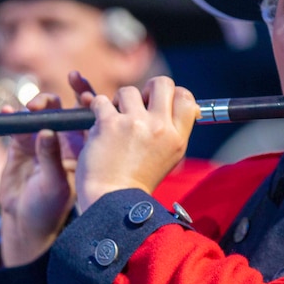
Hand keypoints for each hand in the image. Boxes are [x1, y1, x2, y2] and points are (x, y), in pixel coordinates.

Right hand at [0, 93, 82, 266]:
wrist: (25, 223)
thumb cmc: (50, 207)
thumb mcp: (55, 184)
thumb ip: (51, 157)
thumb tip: (46, 130)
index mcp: (82, 148)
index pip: (89, 117)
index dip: (87, 99)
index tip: (80, 89)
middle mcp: (64, 139)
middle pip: (65, 108)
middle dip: (62, 94)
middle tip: (59, 87)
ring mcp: (41, 140)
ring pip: (42, 112)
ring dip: (37, 104)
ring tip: (29, 109)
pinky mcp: (19, 144)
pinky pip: (17, 124)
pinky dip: (11, 115)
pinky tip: (6, 111)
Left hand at [74, 75, 197, 213]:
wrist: (111, 201)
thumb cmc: (137, 180)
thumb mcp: (169, 157)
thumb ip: (175, 129)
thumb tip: (186, 102)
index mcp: (177, 138)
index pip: (185, 97)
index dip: (171, 93)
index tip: (158, 102)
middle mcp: (160, 128)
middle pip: (162, 83)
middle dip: (146, 89)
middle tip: (137, 105)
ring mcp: (135, 124)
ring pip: (128, 91)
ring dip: (117, 102)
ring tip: (115, 122)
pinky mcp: (109, 124)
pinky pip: (101, 101)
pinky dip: (96, 110)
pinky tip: (99, 127)